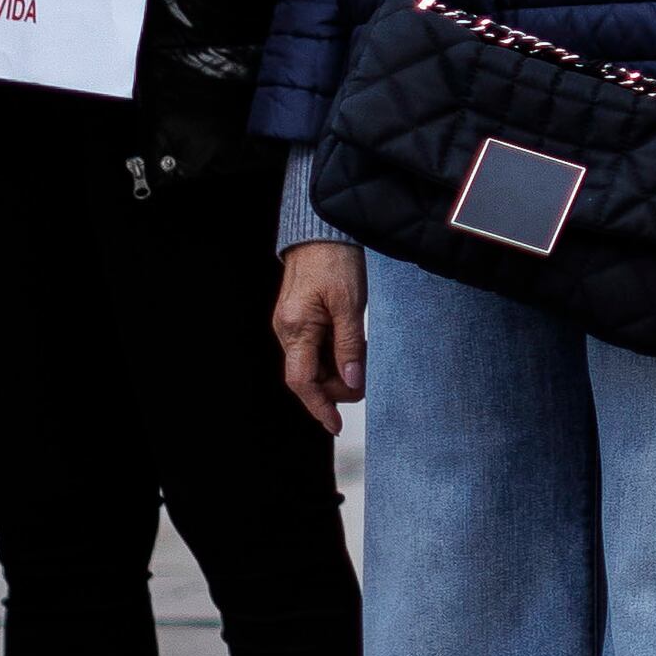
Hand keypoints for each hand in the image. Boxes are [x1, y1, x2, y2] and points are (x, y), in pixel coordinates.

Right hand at [274, 242, 367, 429]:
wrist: (324, 230)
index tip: (335, 425)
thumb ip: (350, 345)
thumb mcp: (350, 304)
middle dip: (337, 386)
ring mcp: (292, 324)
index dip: (319, 406)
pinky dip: (336, 354)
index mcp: (295, 328)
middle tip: (368, 378)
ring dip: (339, 370)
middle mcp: (287, 330)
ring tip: (365, 357)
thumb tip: (352, 382)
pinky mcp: (301, 318)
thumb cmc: (335, 261)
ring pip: (315, 364)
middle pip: (309, 376)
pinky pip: (317, 348)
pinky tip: (355, 347)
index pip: (302, 381)